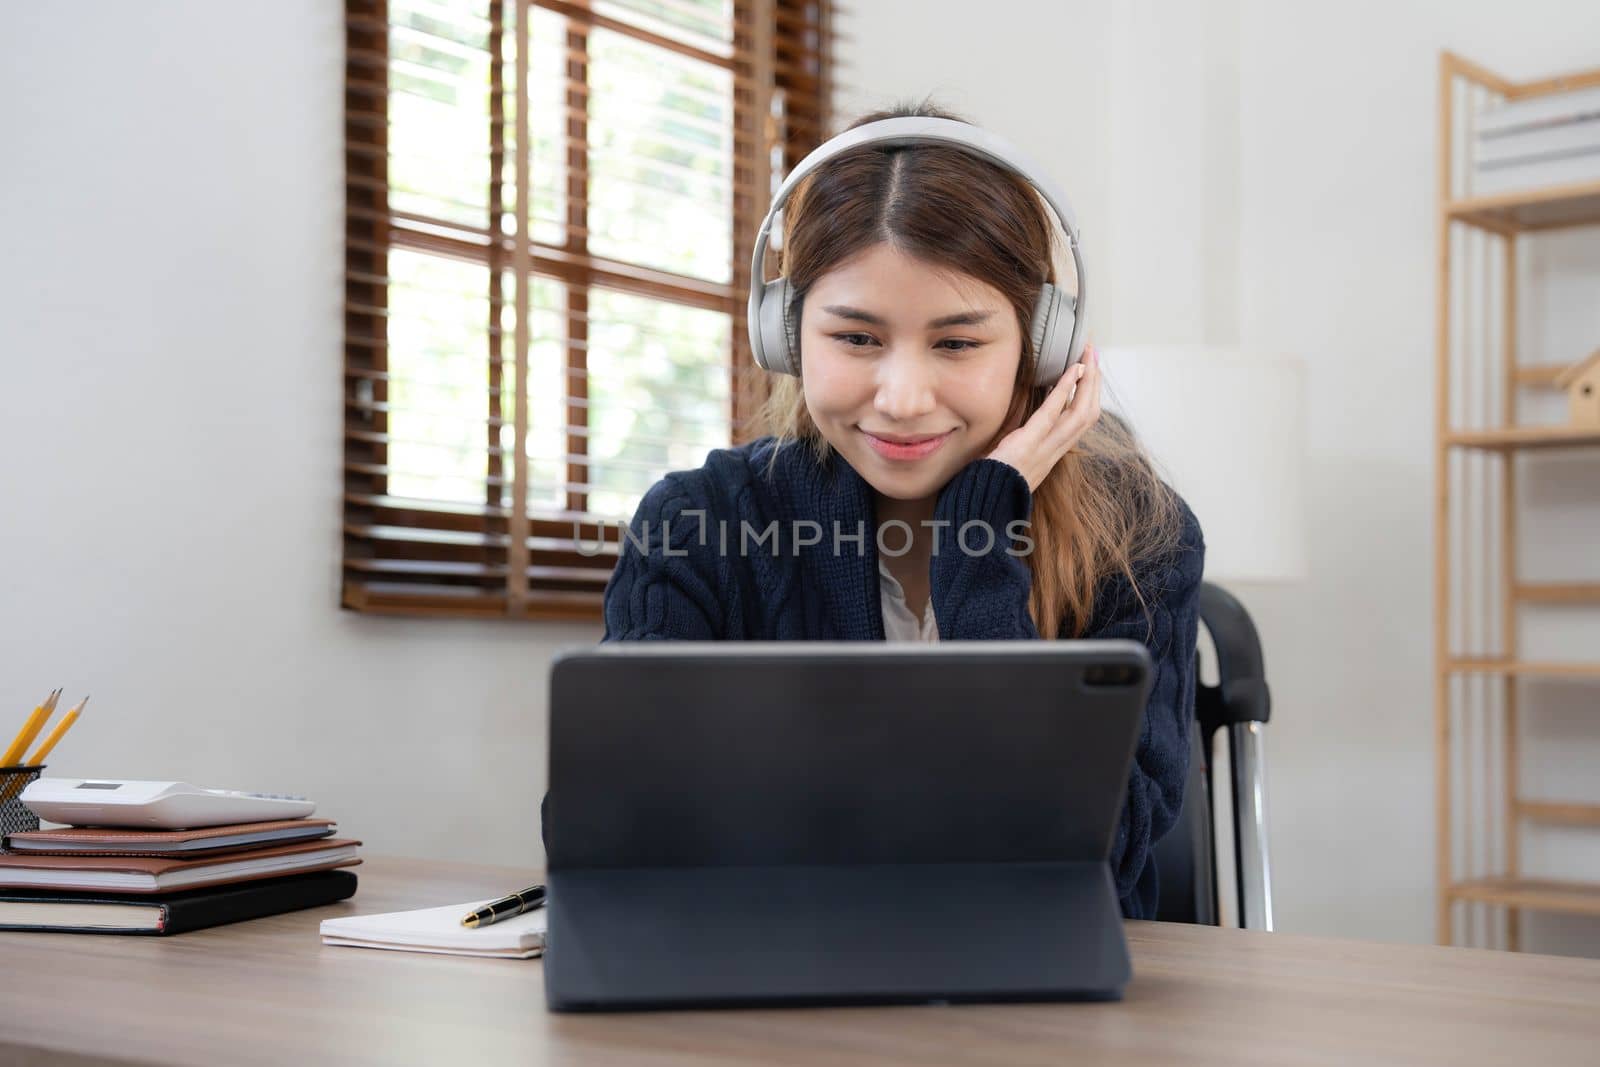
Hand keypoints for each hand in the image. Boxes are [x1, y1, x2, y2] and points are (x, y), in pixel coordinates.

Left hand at [986, 343, 1101, 491]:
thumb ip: (1025, 442)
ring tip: (1087, 357)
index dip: (1090, 397)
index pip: (1081, 422)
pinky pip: (1052, 413)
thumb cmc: (993, 481)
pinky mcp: (1028, 444)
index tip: (1091, 373)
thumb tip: (1027, 423)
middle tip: (1094, 356)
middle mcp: (1054, 451)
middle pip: (1088, 414)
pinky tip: (1073, 370)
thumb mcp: (1015, 459)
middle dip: (1095, 383)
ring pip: (1081, 413)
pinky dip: (1065, 389)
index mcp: (1052, 454)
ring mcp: (1044, 449)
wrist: (983, 503)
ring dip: (1088, 381)